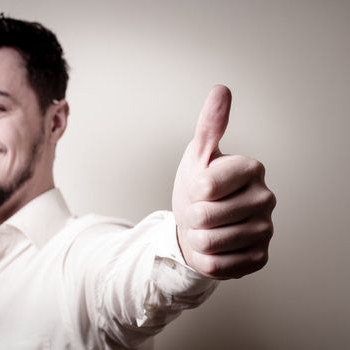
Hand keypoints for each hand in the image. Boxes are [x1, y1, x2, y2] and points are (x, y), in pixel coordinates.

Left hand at [172, 85, 275, 279]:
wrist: (199, 226)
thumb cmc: (198, 189)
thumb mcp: (198, 156)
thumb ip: (210, 125)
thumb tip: (221, 89)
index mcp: (251, 169)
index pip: (206, 185)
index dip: (191, 190)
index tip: (198, 188)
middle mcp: (266, 199)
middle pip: (204, 216)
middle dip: (190, 216)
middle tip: (198, 211)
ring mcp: (265, 231)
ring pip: (210, 243)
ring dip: (196, 238)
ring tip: (205, 228)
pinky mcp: (259, 258)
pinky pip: (219, 266)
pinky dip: (206, 259)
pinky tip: (215, 247)